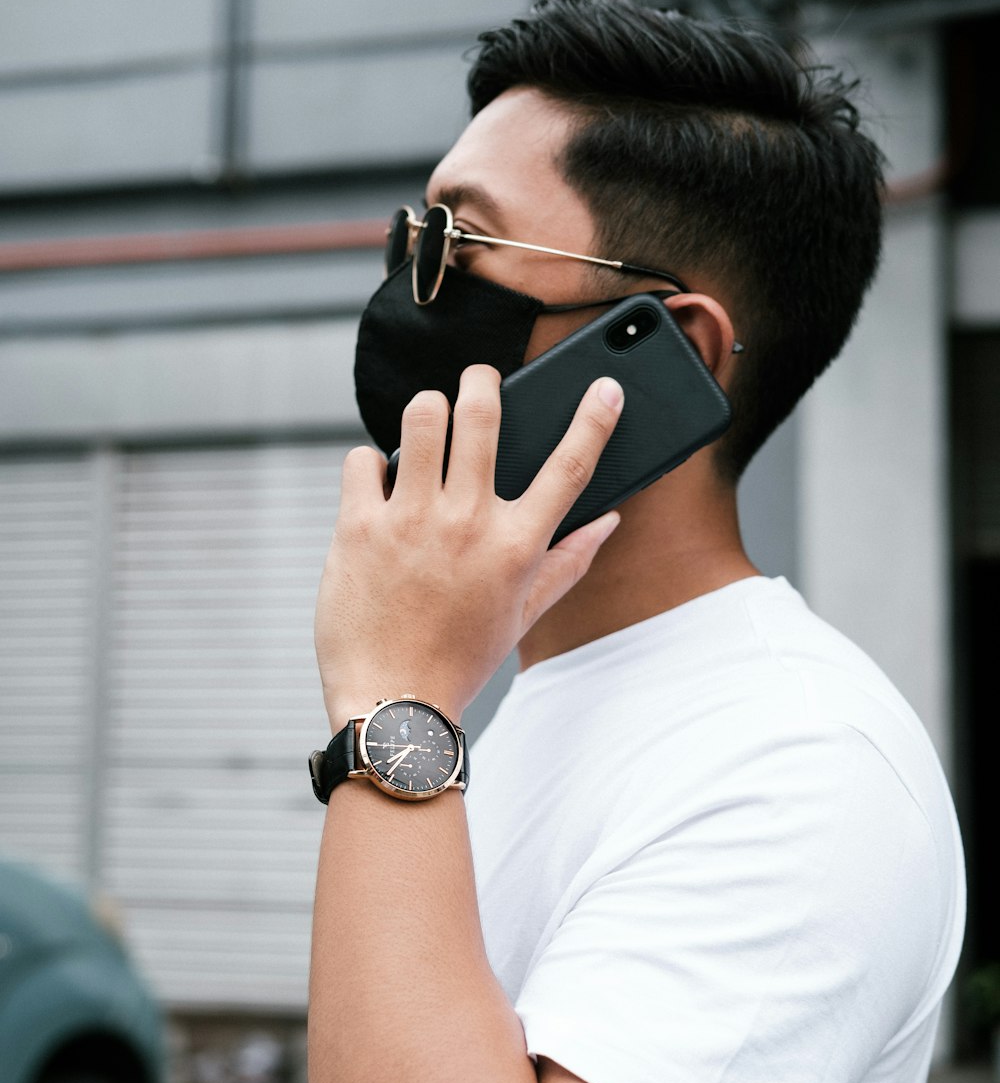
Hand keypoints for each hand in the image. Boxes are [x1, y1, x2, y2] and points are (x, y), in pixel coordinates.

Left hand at [315, 364, 623, 727]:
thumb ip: (568, 562)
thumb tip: (608, 522)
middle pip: (482, 414)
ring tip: (425, 423)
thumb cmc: (459, 659)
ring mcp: (411, 521)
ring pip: (421, 417)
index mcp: (516, 546)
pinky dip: (371, 463)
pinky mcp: (359, 526)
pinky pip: (364, 458)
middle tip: (478, 380)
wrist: (391, 702)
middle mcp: (467, 524)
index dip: (594, 420)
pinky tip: (376, 487)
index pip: (570, 467)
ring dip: (426, 409)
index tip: (606, 387)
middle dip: (481, 380)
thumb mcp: (522, 614)